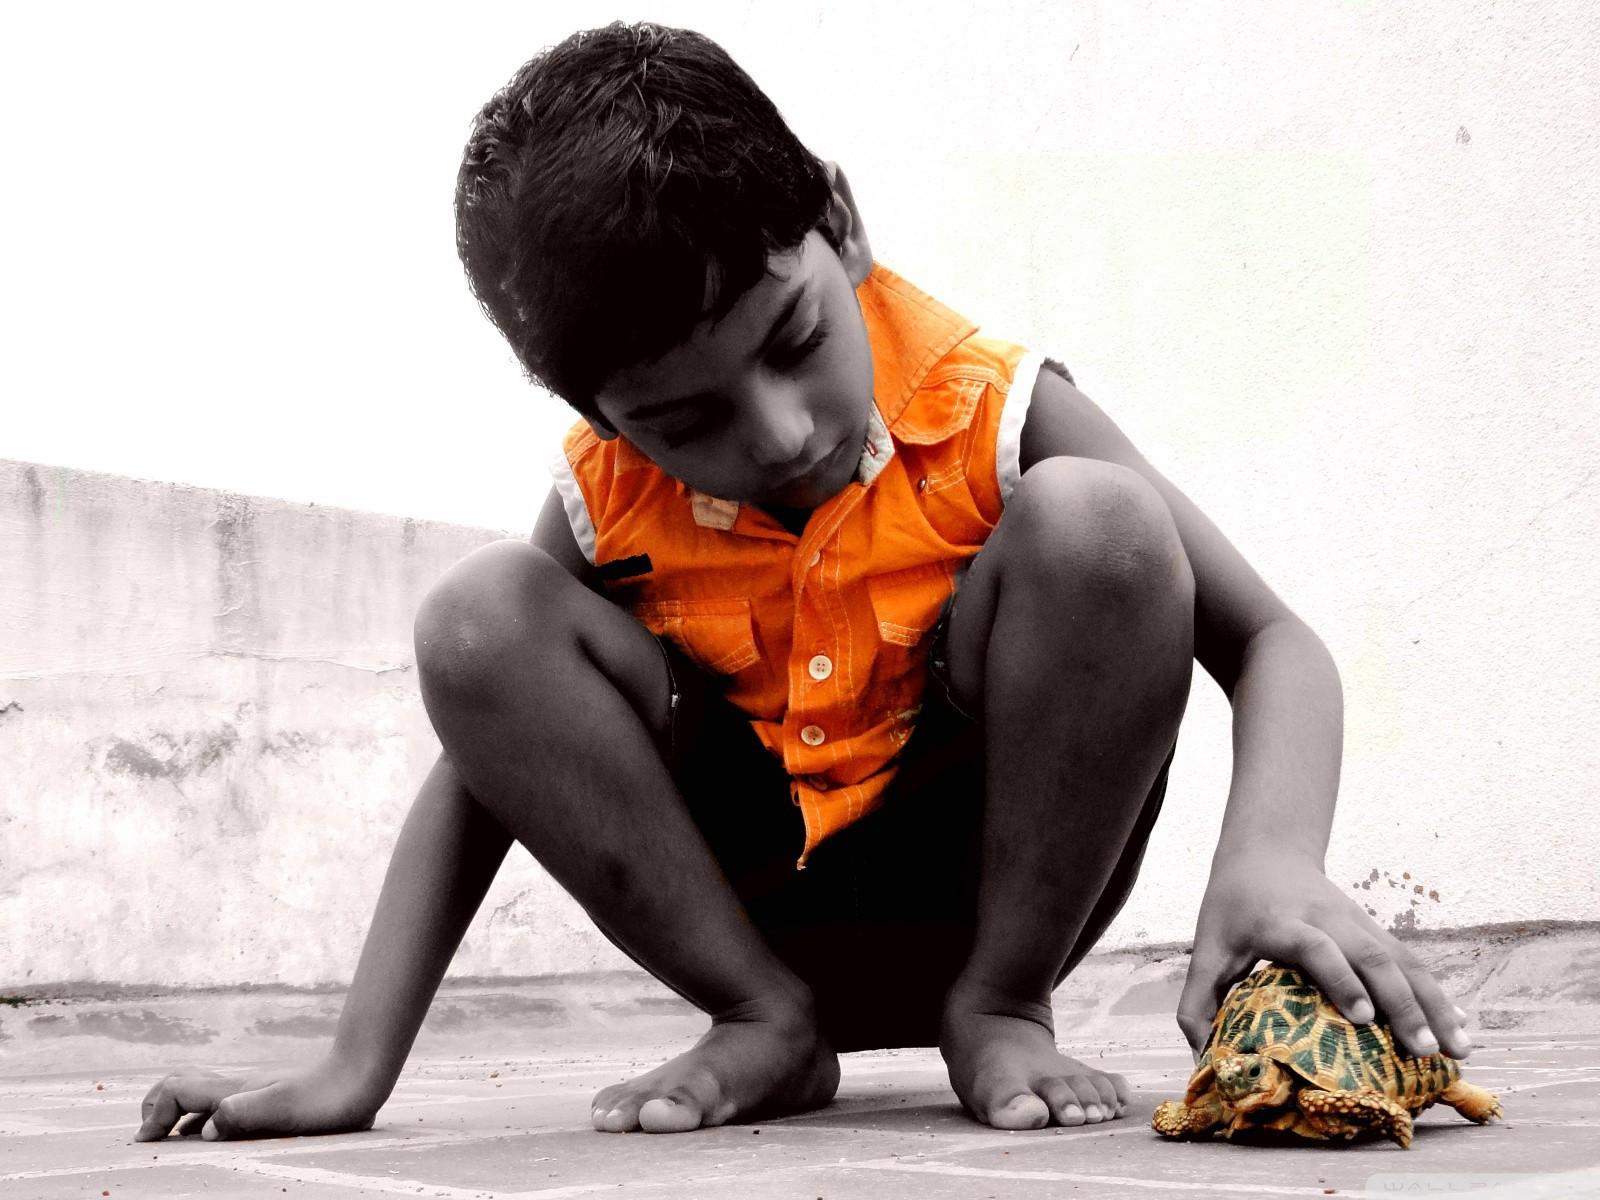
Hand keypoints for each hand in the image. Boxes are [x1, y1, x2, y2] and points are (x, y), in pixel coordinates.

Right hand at [135, 1056, 383, 1140]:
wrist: (361, 1075)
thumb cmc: (326, 1097)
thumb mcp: (282, 1110)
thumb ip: (241, 1115)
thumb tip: (201, 1132)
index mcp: (233, 1090)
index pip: (176, 1090)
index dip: (152, 1115)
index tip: (144, 1145)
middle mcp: (237, 1086)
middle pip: (180, 1083)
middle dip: (154, 1106)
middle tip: (146, 1136)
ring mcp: (251, 1090)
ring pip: (199, 1093)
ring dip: (176, 1112)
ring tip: (166, 1138)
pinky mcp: (266, 1097)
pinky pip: (221, 1103)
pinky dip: (201, 1116)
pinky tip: (211, 1135)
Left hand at [1175, 847, 1472, 1062]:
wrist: (1267, 851)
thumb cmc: (1232, 906)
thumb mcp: (1208, 946)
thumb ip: (1197, 999)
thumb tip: (1200, 1056)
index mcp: (1282, 923)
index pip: (1316, 947)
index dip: (1340, 978)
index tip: (1362, 1016)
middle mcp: (1327, 920)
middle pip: (1371, 957)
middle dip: (1403, 1004)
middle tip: (1424, 1051)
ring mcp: (1357, 923)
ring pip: (1402, 960)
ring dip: (1434, 1004)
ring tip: (1461, 1048)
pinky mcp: (1374, 930)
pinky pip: (1411, 961)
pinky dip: (1437, 993)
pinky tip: (1461, 1024)